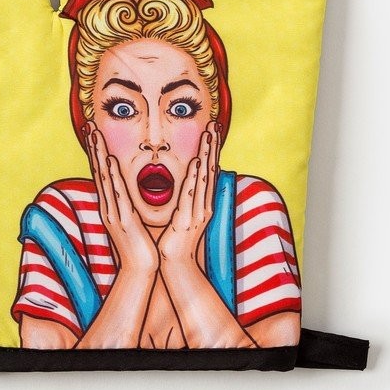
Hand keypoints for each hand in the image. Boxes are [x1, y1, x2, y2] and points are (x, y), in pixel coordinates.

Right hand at [84, 121, 158, 276]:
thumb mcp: (130, 218)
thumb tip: (125, 189)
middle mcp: (108, 205)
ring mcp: (113, 211)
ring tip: (95, 136)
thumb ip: (126, 202)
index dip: (97, 152)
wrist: (139, 269)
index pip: (102, 173)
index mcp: (111, 204)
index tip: (94, 133)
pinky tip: (108, 162)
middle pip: (98, 171)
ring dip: (99, 155)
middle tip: (89, 125)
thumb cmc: (138, 244)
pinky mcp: (123, 219)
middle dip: (94, 148)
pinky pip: (117, 194)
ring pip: (104, 178)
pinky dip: (111, 178)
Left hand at [157, 121, 219, 265]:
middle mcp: (204, 204)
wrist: (176, 264)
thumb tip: (187, 181)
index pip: (208, 170)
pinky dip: (195, 177)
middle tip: (214, 124)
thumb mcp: (184, 213)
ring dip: (207, 154)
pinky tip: (197, 162)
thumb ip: (187, 197)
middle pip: (210, 169)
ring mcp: (197, 211)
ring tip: (209, 135)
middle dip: (212, 146)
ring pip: (204, 176)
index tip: (212, 131)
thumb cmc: (177, 239)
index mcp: (202, 202)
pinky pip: (191, 193)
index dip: (211, 150)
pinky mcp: (187, 219)